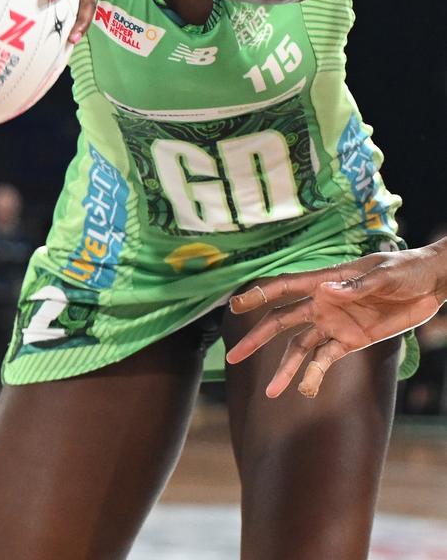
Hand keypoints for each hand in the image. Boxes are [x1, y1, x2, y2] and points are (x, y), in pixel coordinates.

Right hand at [226, 248, 443, 398]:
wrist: (431, 285)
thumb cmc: (406, 269)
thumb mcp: (385, 274)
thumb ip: (356, 286)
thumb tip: (324, 291)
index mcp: (327, 280)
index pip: (285, 287)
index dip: (258, 295)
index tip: (234, 306)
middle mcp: (323, 303)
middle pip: (282, 321)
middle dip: (257, 339)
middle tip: (233, 357)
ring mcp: (335, 324)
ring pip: (300, 348)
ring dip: (285, 368)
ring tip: (272, 393)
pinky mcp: (350, 342)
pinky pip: (326, 360)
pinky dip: (314, 376)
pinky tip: (306, 390)